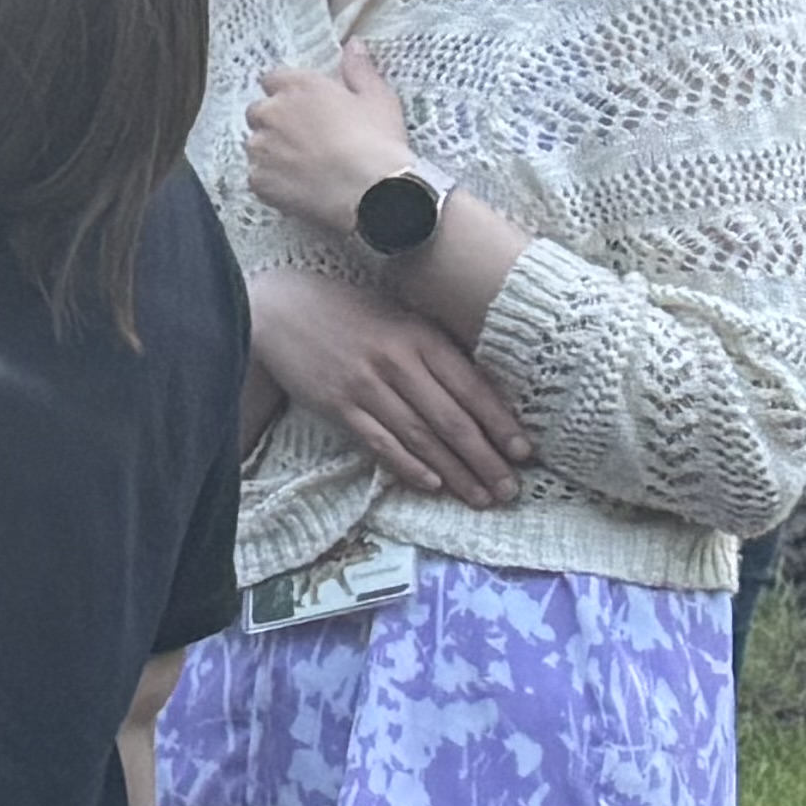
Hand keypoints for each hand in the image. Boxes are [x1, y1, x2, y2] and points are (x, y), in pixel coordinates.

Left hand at [242, 40, 421, 238]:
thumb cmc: (377, 140)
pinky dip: (271, 180)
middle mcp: (272, 113)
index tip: (301, 104)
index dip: (285, 91)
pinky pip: (257, 177)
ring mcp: (261, 148)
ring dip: (271, 150)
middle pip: (258, 111)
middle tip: (302, 137)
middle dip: (273, 121)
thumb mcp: (377, 97)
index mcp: (298, 87)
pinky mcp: (258, 180)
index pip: (272, 78)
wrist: (371, 191)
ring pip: (256, 145)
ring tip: (301, 165)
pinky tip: (296, 186)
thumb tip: (352, 44)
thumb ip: (359, 69)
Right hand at [246, 260, 528, 507]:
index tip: (524, 453)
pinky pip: (379, 442)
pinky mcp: (336, 405)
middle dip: (485, 459)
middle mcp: (397, 361)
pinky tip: (432, 484)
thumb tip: (480, 394)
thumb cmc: (349, 313)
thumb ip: (436, 351)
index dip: (500, 424)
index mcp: (420, 336)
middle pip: (451, 420)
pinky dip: (407, 465)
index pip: (472, 388)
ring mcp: (365, 386)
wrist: (280, 309)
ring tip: (480, 497)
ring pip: (420, 437)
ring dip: (454, 472)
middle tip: (510, 490)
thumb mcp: (400, 318)